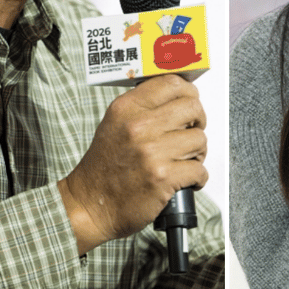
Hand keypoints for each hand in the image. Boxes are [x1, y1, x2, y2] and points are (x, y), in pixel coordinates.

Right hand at [59, 74, 207, 253]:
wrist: (89, 205)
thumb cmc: (104, 167)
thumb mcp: (115, 125)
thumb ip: (143, 107)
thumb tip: (178, 97)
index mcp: (126, 109)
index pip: (171, 83)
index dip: (188, 92)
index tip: (190, 101)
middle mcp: (138, 127)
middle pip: (192, 107)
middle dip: (197, 122)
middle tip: (190, 133)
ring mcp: (151, 152)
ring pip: (199, 139)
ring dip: (197, 152)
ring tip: (183, 160)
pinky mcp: (162, 178)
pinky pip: (199, 169)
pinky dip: (198, 177)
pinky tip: (186, 180)